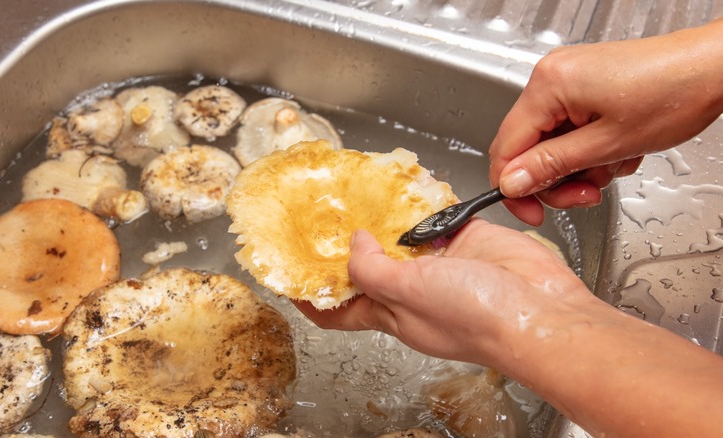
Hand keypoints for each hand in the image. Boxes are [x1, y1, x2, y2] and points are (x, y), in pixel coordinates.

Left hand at [295, 224, 722, 436]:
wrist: (541, 311)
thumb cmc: (477, 318)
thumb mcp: (407, 296)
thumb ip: (372, 271)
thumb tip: (353, 245)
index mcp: (390, 313)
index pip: (337, 312)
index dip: (310, 297)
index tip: (287, 274)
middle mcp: (411, 289)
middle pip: (366, 266)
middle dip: (343, 243)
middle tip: (321, 212)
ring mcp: (439, 262)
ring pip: (400, 234)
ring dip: (381, 215)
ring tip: (355, 188)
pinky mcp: (466, 239)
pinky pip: (437, 214)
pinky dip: (421, 198)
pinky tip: (406, 182)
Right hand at [489, 19, 722, 224]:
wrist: (715, 67)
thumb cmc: (674, 93)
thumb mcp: (607, 145)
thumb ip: (551, 166)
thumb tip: (511, 183)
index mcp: (548, 85)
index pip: (506, 148)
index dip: (514, 187)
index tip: (531, 213)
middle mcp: (551, 77)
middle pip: (527, 147)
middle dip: (556, 179)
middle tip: (584, 195)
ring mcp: (568, 80)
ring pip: (550, 143)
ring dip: (578, 166)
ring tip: (613, 164)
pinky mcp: (584, 86)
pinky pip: (569, 129)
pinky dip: (589, 148)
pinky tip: (617, 149)